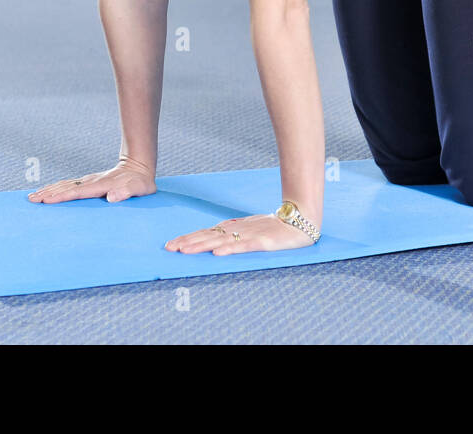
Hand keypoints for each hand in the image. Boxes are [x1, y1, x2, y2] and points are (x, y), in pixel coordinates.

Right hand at [28, 160, 155, 203]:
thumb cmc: (140, 182)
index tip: (46, 200)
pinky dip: (56, 188)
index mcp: (101, 185)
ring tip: (33, 196)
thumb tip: (112, 197)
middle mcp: (91, 182)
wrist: (139, 167)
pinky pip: (68, 185)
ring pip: (65, 185)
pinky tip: (48, 192)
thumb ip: (127, 192)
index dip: (62, 196)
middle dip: (48, 193)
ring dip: (49, 190)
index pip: (77, 192)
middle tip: (31, 200)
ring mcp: (89, 181)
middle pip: (66, 187)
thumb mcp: (139, 188)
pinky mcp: (88, 182)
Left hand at [165, 213, 316, 255]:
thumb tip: (213, 239)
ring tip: (185, 251)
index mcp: (235, 227)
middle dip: (188, 242)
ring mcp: (251, 235)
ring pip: (221, 241)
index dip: (188, 239)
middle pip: (209, 236)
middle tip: (170, 249)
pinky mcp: (264, 242)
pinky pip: (244, 246)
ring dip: (202, 246)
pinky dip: (230, 250)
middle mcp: (239, 230)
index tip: (171, 245)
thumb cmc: (274, 225)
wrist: (302, 218)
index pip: (207, 233)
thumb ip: (233, 232)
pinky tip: (217, 254)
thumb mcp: (250, 228)